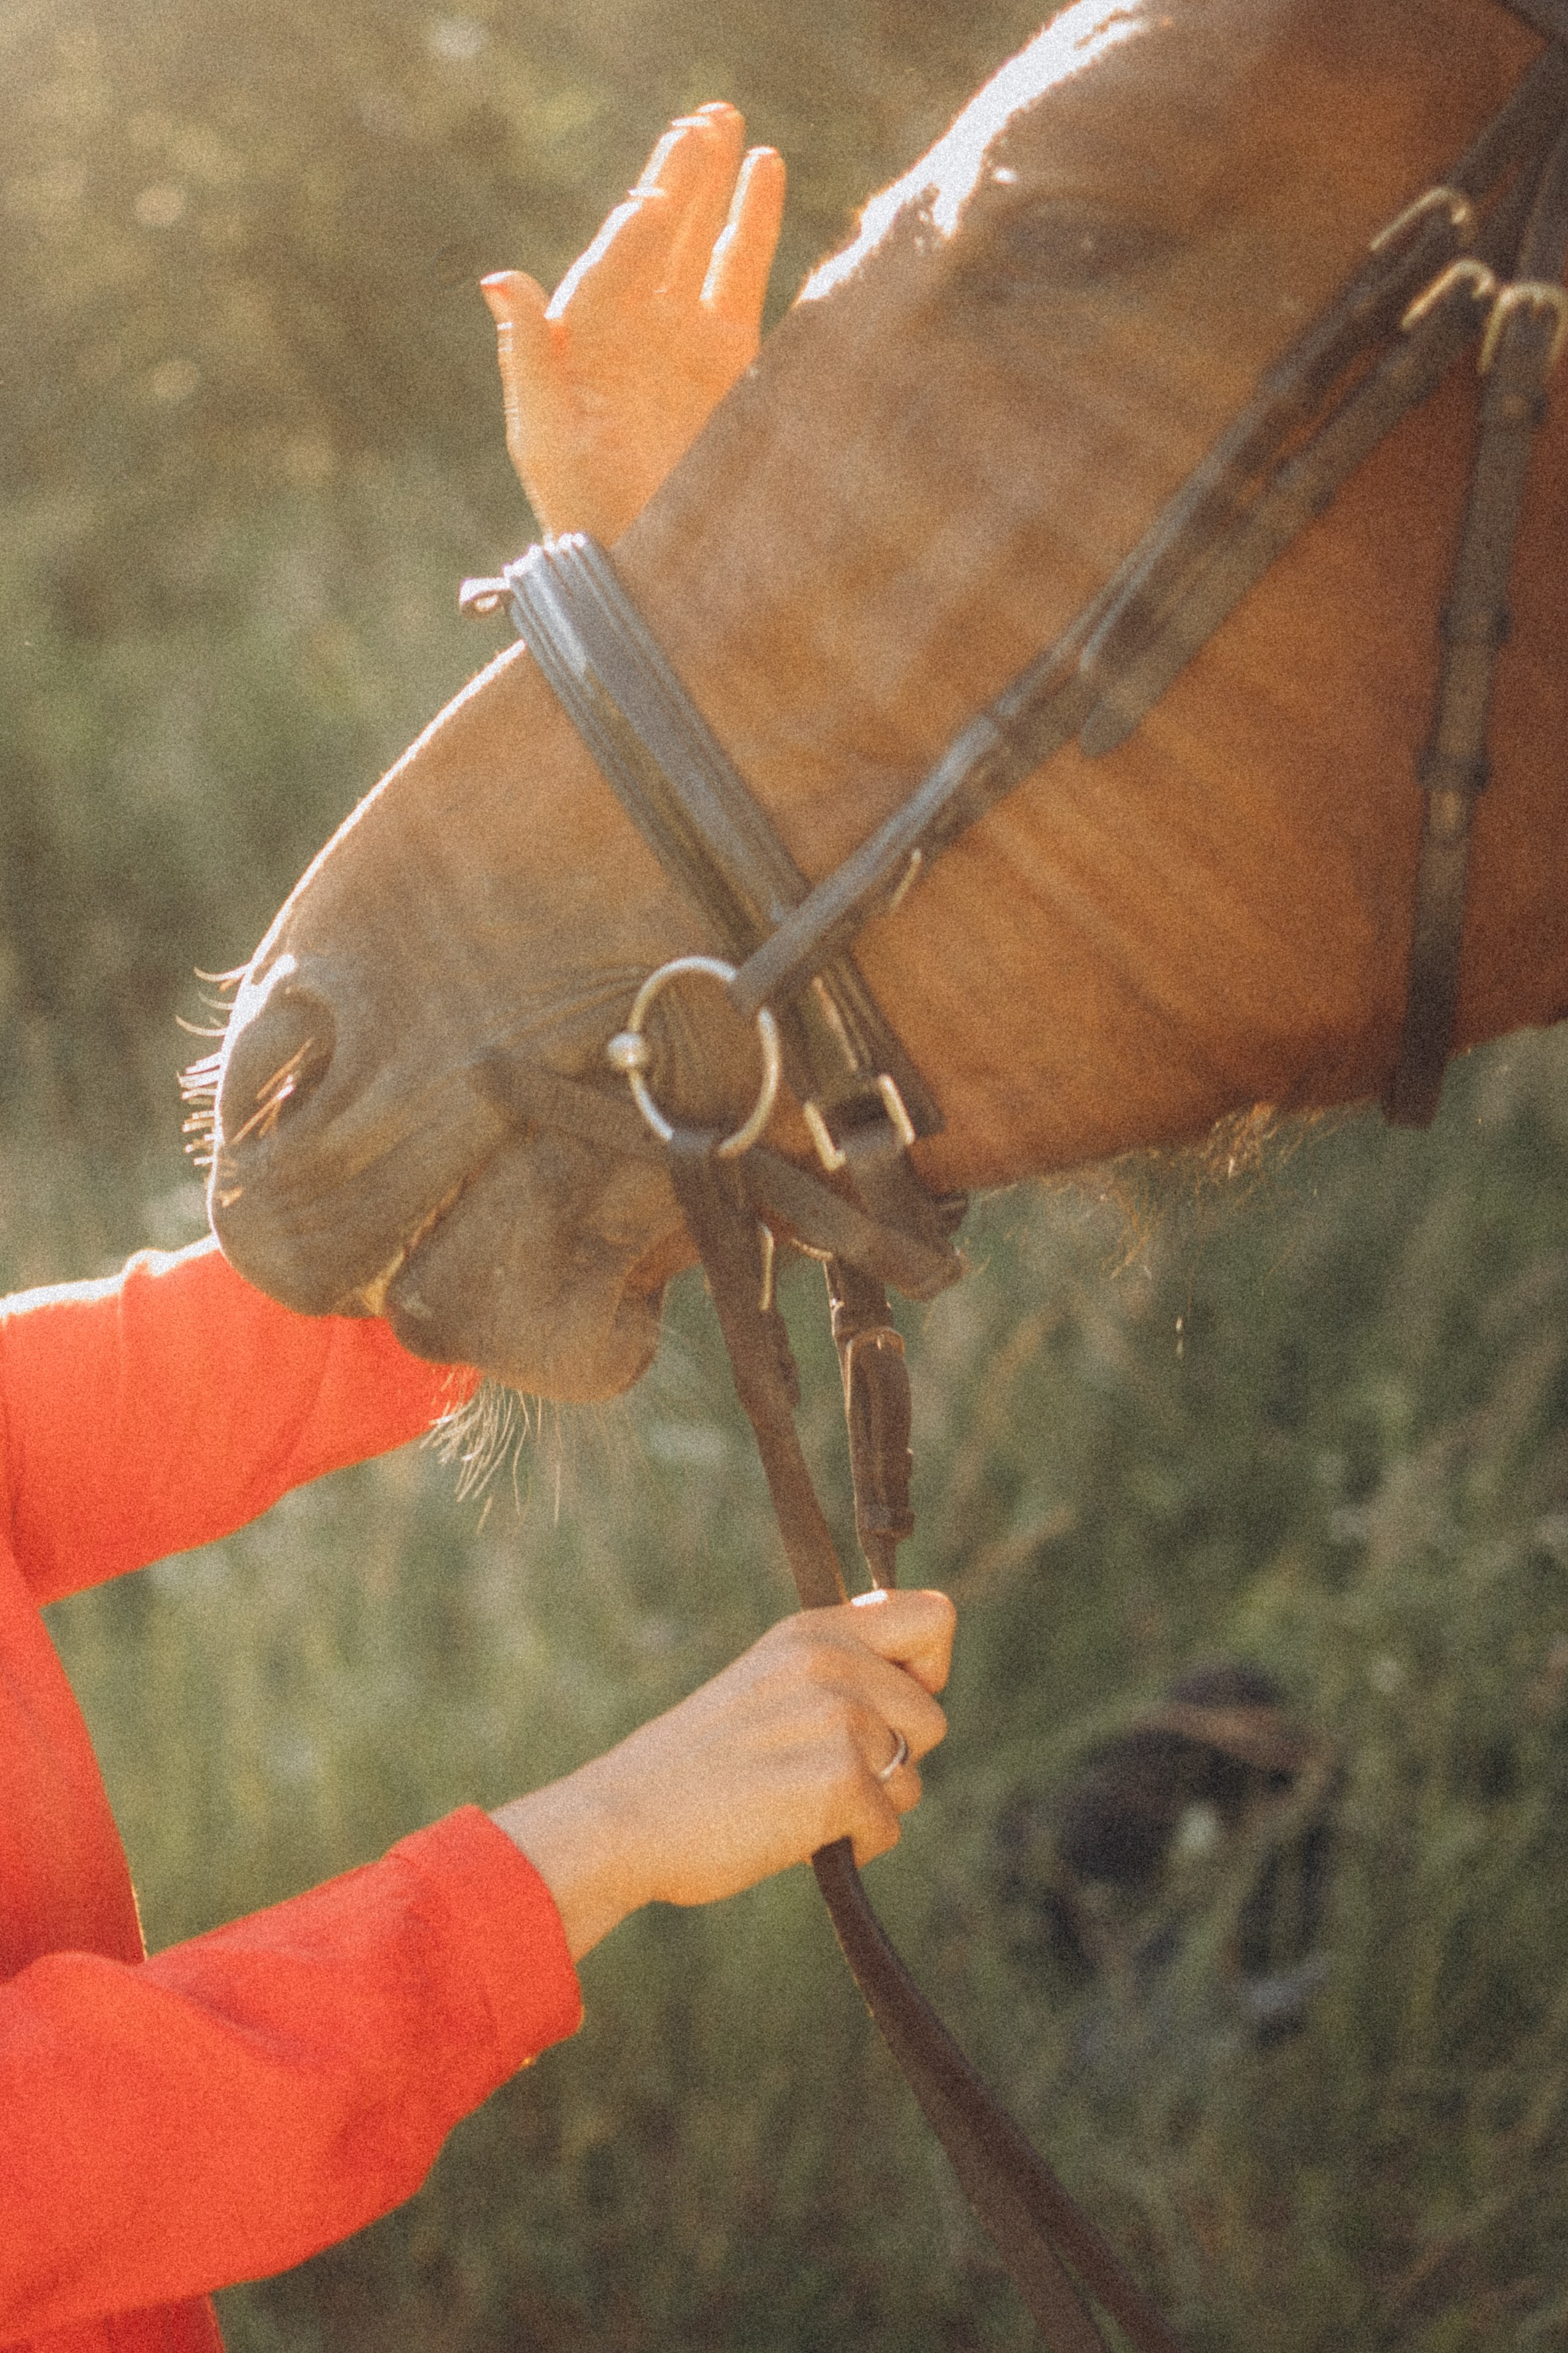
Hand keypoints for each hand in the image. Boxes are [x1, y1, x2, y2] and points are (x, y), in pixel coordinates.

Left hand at [480, 102, 785, 543]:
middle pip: (657, 232)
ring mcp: (682, 333)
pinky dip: (753, 220)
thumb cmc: (579, 504)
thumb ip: (528, 355)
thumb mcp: (541, 432)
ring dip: (713, 181)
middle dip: (677, 176)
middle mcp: (631, 322)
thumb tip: (498, 277)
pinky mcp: (728, 354)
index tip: (652, 205)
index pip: (611, 266)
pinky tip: (765, 167)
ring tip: (726, 121)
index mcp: (581, 335)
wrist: (642, 559)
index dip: (632, 234)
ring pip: (700, 238)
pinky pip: (741, 271)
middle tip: (700, 120)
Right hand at [492, 1589, 954, 1959]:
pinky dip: (852, 1845)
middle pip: (931, 1718)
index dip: (928, 1670)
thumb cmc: (700, 1763)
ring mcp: (837, 1719)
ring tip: (798, 1800)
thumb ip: (836, 1666)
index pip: (935, 1616)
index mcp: (813, 1631)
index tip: (887, 1705)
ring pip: (912, 1777)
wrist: (627, 1819)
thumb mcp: (767, 1680)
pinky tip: (795, 1834)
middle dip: (891, 1757)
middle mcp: (831, 1662)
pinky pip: (888, 1827)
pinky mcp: (840, 1780)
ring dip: (869, 1803)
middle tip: (816, 1770)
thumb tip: (921, 1681)